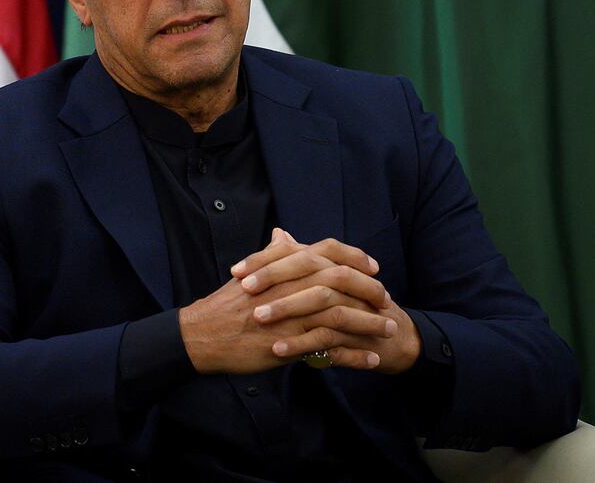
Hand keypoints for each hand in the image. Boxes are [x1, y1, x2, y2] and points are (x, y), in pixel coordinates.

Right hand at [179, 228, 389, 373]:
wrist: (205, 333)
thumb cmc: (228, 303)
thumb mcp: (251, 271)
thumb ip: (273, 253)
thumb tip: (282, 234)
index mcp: (285, 264)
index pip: (329, 251)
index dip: (355, 257)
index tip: (373, 267)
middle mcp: (292, 283)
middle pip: (343, 280)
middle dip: (370, 290)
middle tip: (387, 300)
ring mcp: (293, 313)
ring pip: (343, 314)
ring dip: (371, 323)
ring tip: (389, 331)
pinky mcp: (291, 341)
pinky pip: (332, 347)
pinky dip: (356, 354)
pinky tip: (371, 360)